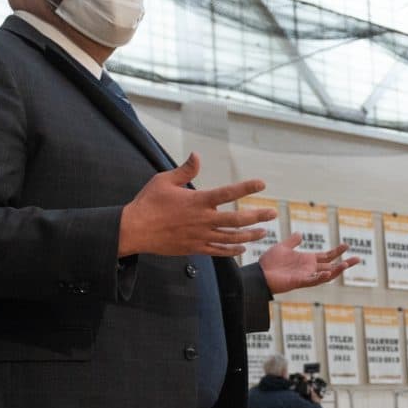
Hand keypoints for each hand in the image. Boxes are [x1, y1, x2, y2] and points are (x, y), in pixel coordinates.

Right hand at [117, 153, 273, 258]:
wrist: (134, 230)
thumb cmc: (148, 203)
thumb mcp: (164, 181)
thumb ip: (184, 171)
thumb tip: (197, 156)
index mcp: (197, 201)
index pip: (227, 193)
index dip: (245, 187)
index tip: (262, 184)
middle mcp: (203, 220)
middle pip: (237, 219)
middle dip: (257, 216)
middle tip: (272, 213)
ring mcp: (200, 236)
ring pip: (231, 238)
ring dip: (250, 235)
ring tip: (264, 232)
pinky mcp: (195, 248)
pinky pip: (219, 251)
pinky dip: (232, 250)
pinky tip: (243, 248)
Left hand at [259, 237, 360, 294]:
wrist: (259, 274)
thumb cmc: (269, 263)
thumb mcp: (282, 247)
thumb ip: (292, 242)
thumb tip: (300, 234)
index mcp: (307, 260)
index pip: (327, 256)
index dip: (337, 251)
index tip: (347, 245)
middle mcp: (310, 268)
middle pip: (332, 265)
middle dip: (345, 263)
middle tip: (358, 259)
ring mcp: (306, 275)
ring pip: (326, 274)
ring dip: (337, 270)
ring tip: (346, 264)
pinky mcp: (299, 281)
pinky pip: (313, 280)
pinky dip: (321, 277)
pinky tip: (328, 272)